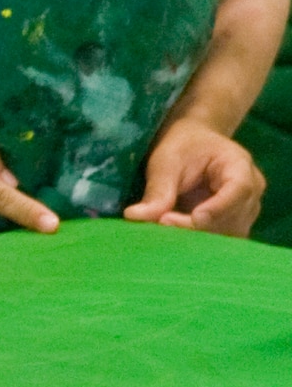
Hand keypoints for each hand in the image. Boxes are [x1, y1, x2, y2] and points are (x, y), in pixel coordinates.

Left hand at [124, 118, 264, 235]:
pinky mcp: (232, 225)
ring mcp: (245, 212)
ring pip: (228, 234)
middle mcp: (251, 193)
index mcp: (240, 166)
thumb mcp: (166, 161)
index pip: (240, 190)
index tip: (194, 217)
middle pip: (234, 217)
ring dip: (196, 237)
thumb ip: (158, 189)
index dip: (219, 208)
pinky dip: (197, 241)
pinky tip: (172, 237)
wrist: (191, 146)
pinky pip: (220, 240)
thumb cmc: (181, 146)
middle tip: (162, 223)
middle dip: (199, 226)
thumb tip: (134, 216)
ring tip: (163, 227)